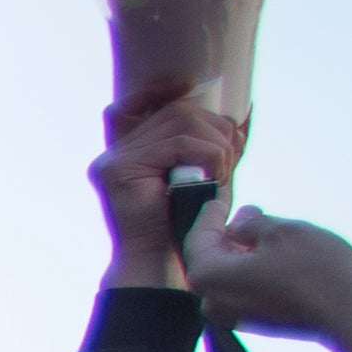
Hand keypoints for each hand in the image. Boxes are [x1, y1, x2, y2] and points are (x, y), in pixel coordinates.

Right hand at [89, 93, 245, 284]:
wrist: (160, 267)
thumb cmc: (184, 227)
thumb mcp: (199, 179)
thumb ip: (207, 149)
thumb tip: (239, 119)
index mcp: (125, 154)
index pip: (130, 105)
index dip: (160, 89)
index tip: (190, 84)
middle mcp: (113, 154)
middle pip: (173, 111)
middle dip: (214, 127)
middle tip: (231, 156)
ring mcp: (112, 161)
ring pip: (181, 123)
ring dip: (215, 144)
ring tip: (222, 172)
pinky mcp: (118, 171)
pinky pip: (179, 144)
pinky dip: (208, 155)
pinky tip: (214, 176)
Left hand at [184, 205, 351, 340]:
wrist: (351, 314)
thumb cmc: (316, 271)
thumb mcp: (281, 230)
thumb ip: (252, 223)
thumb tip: (240, 221)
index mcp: (209, 277)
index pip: (199, 238)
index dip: (210, 216)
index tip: (218, 201)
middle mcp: (214, 302)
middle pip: (213, 258)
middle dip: (228, 233)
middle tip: (246, 212)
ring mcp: (234, 317)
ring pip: (232, 274)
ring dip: (245, 251)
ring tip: (266, 230)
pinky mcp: (257, 323)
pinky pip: (246, 289)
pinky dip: (255, 269)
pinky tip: (275, 255)